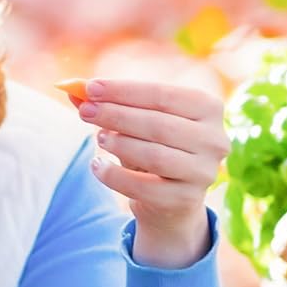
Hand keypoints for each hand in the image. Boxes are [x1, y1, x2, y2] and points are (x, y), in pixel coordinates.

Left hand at [78, 79, 226, 268]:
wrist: (169, 199)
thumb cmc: (153, 148)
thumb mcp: (136, 123)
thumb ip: (110, 104)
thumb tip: (72, 89)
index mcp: (209, 108)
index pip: (164, 94)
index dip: (124, 90)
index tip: (89, 87)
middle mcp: (214, 139)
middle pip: (158, 124)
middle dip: (117, 115)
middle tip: (85, 112)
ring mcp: (203, 171)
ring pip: (155, 155)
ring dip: (120, 144)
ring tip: (98, 138)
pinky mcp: (186, 199)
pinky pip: (144, 187)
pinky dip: (115, 176)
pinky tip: (97, 166)